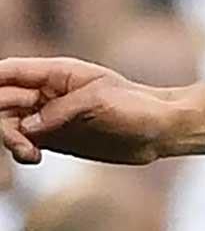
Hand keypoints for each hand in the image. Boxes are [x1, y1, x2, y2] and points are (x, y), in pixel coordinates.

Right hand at [0, 56, 184, 164]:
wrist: (162, 130)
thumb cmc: (136, 107)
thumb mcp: (99, 103)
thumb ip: (61, 113)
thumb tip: (26, 128)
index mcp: (56, 73)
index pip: (9, 73)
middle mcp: (46, 94)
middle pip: (2, 101)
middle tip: (15, 138)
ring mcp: (49, 117)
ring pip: (10, 124)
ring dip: (9, 138)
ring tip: (29, 153)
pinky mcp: (56, 139)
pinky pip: (25, 144)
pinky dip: (22, 151)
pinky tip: (32, 157)